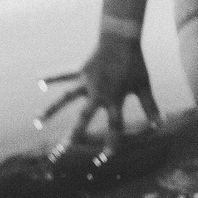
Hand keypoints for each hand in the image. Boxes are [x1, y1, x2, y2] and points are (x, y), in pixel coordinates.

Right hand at [41, 33, 159, 148]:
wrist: (121, 40)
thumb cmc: (135, 65)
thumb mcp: (144, 86)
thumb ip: (150, 106)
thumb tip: (160, 124)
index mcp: (114, 99)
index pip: (114, 126)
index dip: (111, 143)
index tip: (105, 158)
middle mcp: (97, 93)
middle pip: (84, 117)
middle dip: (74, 134)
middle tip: (63, 150)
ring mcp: (86, 83)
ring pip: (66, 99)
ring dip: (51, 110)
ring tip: (37, 123)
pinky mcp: (80, 72)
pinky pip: (64, 76)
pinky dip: (52, 77)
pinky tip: (39, 81)